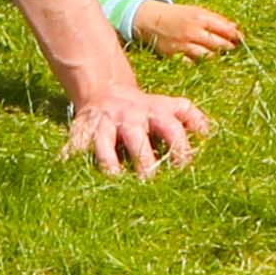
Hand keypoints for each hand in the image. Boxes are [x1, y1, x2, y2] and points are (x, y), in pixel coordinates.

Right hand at [59, 85, 209, 177]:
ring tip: (114, 182)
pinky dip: (69, 159)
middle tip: (149, 184)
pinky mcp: (82, 130)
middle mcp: (130, 118)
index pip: (173, 130)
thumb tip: (209, 135)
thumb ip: (192, 118)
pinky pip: (74, 147)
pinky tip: (66, 172)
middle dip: (144, 162)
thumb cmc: (146, 108)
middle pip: (138, 140)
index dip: (180, 149)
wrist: (107, 90)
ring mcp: (105, 124)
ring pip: (104, 145)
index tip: (185, 171)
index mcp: (156, 112)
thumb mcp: (172, 106)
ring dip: (109, 164)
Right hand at [130, 0, 246, 59]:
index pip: (223, 28)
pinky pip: (191, 62)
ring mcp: (183, 44)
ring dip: (216, 56)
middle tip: (234, 49)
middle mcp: (192, 32)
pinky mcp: (173, 55)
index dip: (235, 35)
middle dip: (228, 47)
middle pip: (217, 43)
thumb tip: (235, 27)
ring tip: (221, 55)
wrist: (151, 20)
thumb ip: (216, 19)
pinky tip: (204, 61)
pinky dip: (199, 62)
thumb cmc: (178, 15)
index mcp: (199, 18)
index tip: (242, 39)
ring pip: (206, 55)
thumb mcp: (197, 11)